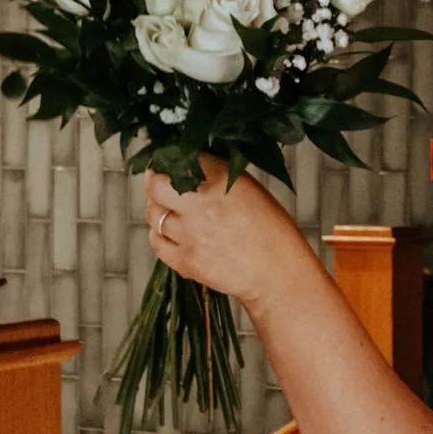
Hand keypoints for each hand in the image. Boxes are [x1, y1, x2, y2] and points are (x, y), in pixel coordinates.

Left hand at [144, 155, 306, 309]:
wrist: (278, 273)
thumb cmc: (271, 231)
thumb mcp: (249, 189)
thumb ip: (217, 175)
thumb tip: (190, 165)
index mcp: (221, 181)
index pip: (178, 159)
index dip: (170, 159)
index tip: (169, 162)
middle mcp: (202, 205)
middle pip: (155, 185)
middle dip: (155, 182)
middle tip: (161, 184)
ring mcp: (190, 234)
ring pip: (154, 214)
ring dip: (160, 210)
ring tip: (175, 213)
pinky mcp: (185, 260)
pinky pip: (156, 242)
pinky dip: (160, 236)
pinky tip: (173, 234)